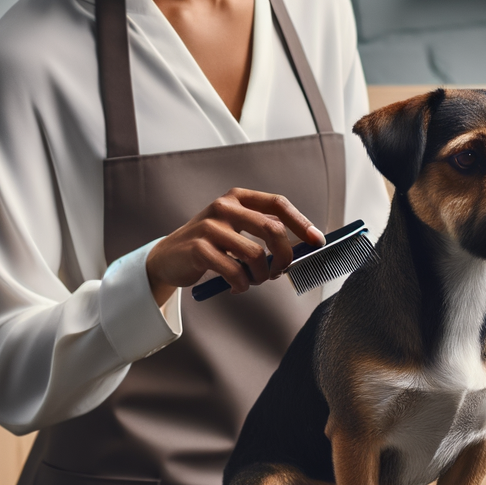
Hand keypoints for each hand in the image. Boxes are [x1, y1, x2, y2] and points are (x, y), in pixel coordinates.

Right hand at [145, 188, 324, 304]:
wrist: (169, 258)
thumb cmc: (212, 245)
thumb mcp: (237, 230)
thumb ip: (264, 232)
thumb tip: (304, 245)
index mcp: (238, 198)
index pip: (278, 203)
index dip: (301, 222)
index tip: (316, 241)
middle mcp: (224, 207)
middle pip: (272, 229)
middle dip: (285, 255)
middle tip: (281, 271)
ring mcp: (210, 226)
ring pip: (255, 254)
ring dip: (262, 275)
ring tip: (254, 280)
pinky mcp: (199, 248)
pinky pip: (235, 271)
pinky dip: (242, 285)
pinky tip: (238, 286)